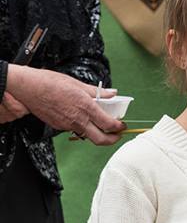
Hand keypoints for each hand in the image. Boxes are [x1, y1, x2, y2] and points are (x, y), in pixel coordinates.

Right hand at [5, 65, 121, 144]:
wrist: (27, 88)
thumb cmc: (50, 82)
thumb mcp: (77, 84)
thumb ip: (97, 92)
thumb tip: (112, 93)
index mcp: (86, 107)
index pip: (109, 124)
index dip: (119, 127)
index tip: (122, 125)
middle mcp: (78, 120)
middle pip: (100, 139)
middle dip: (112, 140)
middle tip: (117, 135)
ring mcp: (67, 125)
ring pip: (87, 135)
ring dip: (96, 133)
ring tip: (100, 124)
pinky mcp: (58, 126)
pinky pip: (74, 130)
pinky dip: (82, 127)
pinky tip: (82, 118)